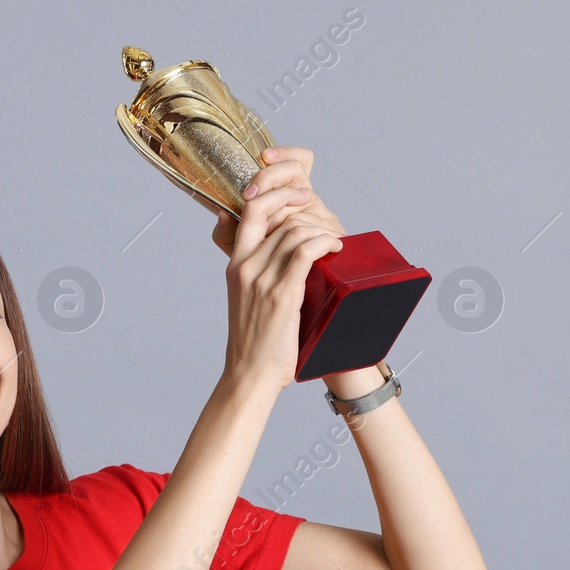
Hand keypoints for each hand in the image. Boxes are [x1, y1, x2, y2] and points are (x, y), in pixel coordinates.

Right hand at [220, 154, 344, 391]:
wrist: (250, 375)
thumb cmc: (254, 343)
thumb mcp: (246, 300)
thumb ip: (257, 274)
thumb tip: (283, 258)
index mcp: (235, 266)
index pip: (250, 211)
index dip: (276, 194)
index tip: (298, 195)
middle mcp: (245, 267)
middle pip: (276, 216)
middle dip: (302, 204)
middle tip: (320, 207)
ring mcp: (262, 281)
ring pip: (294, 231)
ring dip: (321, 228)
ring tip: (334, 238)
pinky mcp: (281, 295)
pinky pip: (304, 252)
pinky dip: (324, 243)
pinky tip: (335, 247)